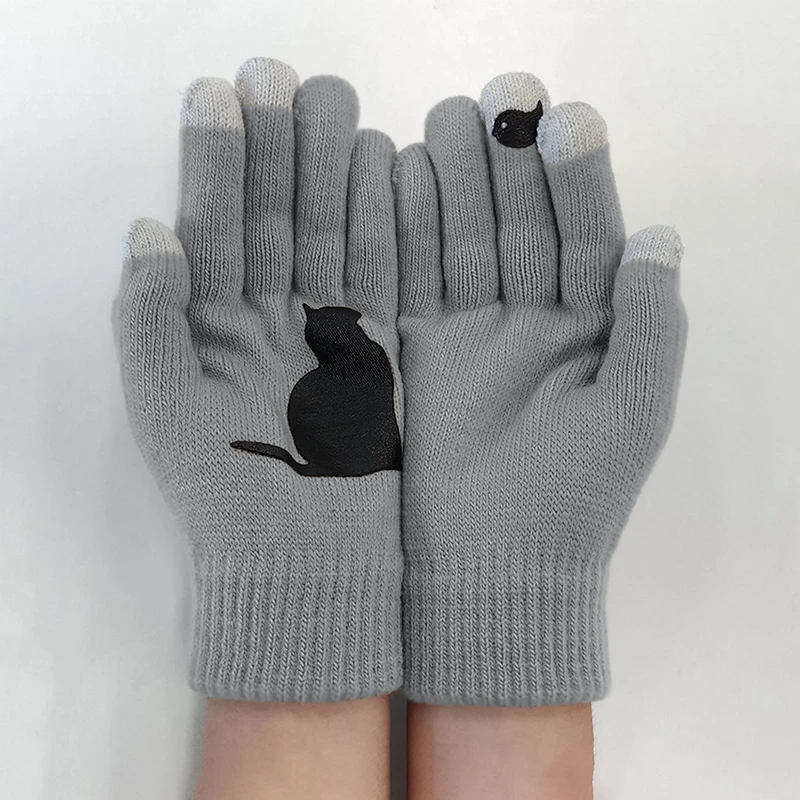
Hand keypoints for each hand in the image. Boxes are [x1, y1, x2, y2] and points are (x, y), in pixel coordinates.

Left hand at [114, 58, 402, 701]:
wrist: (310, 565)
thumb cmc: (231, 495)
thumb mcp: (167, 412)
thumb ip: (149, 321)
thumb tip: (149, 231)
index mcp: (214, 326)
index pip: (215, 225)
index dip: (216, 159)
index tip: (222, 92)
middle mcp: (271, 317)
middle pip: (276, 216)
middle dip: (281, 147)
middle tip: (288, 76)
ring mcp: (330, 329)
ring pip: (332, 234)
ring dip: (334, 170)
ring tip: (337, 103)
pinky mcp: (382, 350)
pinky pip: (386, 275)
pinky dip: (388, 226)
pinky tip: (389, 168)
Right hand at [395, 72, 685, 705]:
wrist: (487, 571)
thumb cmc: (567, 502)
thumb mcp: (628, 416)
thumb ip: (648, 327)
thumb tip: (659, 235)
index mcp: (592, 329)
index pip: (588, 234)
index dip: (578, 177)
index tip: (564, 119)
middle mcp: (532, 319)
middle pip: (519, 224)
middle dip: (507, 164)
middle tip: (492, 102)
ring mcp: (471, 330)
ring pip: (461, 239)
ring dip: (452, 182)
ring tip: (441, 125)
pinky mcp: (416, 349)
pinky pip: (410, 277)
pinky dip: (402, 230)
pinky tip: (396, 178)